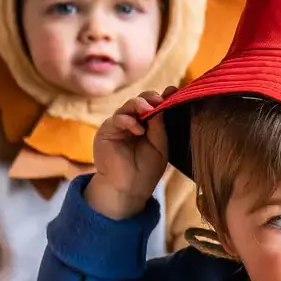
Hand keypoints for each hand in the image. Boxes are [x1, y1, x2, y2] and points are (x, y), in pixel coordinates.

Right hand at [89, 88, 173, 219]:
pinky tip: (138, 129)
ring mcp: (119, 125)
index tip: (173, 91)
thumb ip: (160, 126)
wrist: (129, 189)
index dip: (163, 98)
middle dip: (150, 98)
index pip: (154, 105)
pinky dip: (128, 121)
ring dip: (139, 104)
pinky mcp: (106, 131)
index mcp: (147, 125)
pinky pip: (117, 118)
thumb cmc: (146, 170)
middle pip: (141, 101)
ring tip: (149, 110)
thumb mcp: (160, 146)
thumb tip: (162, 103)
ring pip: (128, 105)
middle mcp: (132, 121)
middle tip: (159, 99)